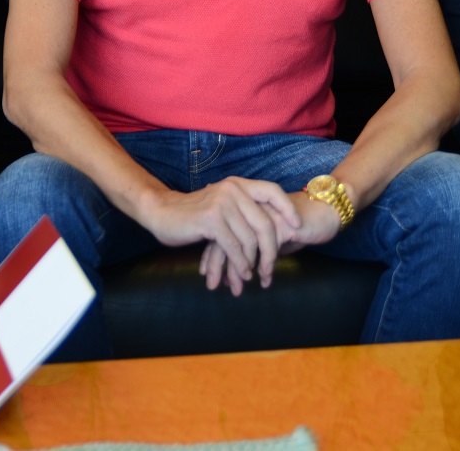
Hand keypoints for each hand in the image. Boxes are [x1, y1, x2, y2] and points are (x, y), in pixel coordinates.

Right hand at [140, 177, 301, 293]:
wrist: (161, 213)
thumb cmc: (193, 214)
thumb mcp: (222, 205)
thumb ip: (242, 211)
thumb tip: (270, 229)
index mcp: (237, 185)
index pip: (272, 190)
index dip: (287, 208)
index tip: (298, 226)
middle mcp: (232, 190)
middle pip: (264, 222)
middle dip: (271, 250)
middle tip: (270, 270)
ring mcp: (221, 204)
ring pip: (250, 240)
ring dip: (253, 262)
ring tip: (252, 275)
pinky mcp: (211, 220)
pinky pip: (234, 247)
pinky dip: (240, 264)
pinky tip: (242, 274)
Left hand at [199, 193, 343, 293]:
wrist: (326, 211)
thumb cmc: (298, 225)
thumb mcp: (272, 239)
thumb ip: (255, 249)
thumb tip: (240, 269)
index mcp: (244, 210)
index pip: (220, 232)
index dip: (212, 254)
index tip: (205, 274)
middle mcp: (250, 209)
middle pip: (226, 237)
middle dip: (217, 265)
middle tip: (212, 286)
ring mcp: (265, 214)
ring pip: (243, 245)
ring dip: (238, 270)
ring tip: (237, 289)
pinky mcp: (281, 223)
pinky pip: (267, 248)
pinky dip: (265, 266)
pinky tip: (264, 279)